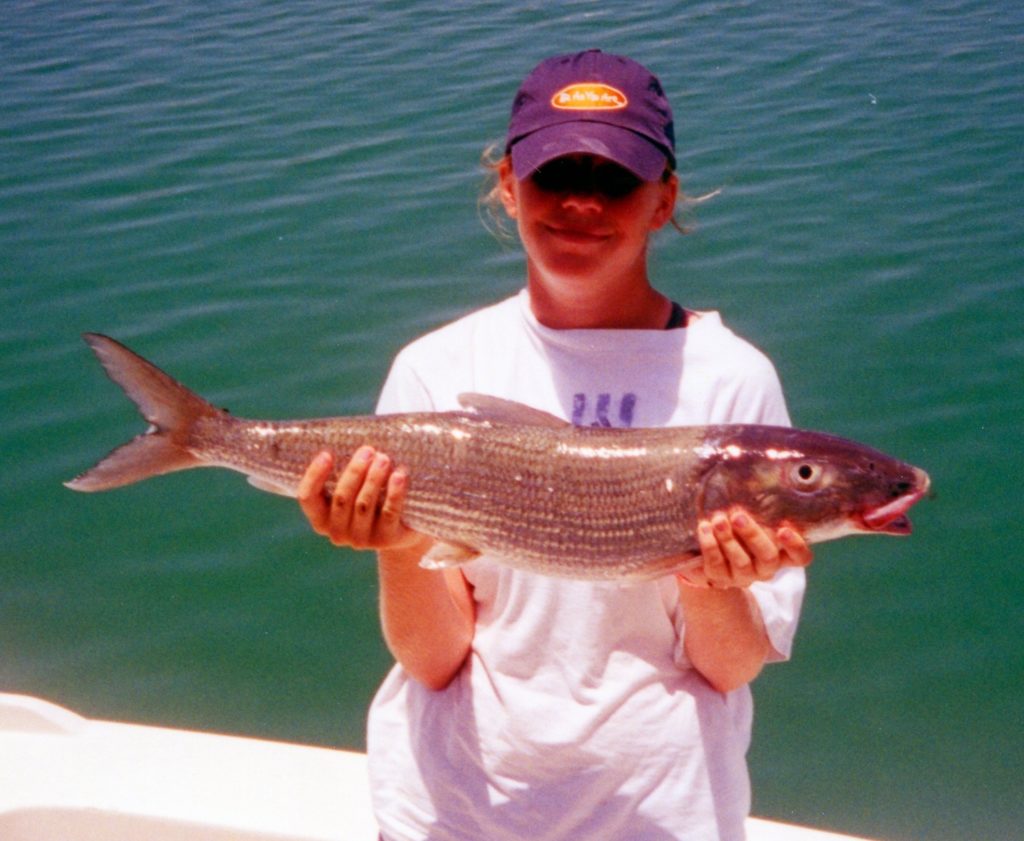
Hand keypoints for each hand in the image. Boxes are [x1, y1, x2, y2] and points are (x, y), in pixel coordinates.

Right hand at [297, 447, 427, 550]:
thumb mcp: (354, 486)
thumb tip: (344, 436)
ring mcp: (361, 539)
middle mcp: (337, 533)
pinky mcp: (386, 539)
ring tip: (384, 458)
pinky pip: (389, 512)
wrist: (404, 527)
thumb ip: (344, 470)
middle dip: (354, 471)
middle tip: (368, 450)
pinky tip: (399, 475)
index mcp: (321, 519)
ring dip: (373, 478)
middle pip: (341, 499)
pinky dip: (394, 492)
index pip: (307, 498)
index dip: (314, 476)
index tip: (327, 454)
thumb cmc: (372, 496)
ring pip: (363, 505)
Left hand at [677, 508, 811, 589]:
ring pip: (741, 562)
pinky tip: (704, 528)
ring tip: (718, 520)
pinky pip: (716, 564)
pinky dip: (710, 545)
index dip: (796, 546)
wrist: (707, 556)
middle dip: (753, 536)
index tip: (784, 529)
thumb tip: (753, 475)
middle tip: (739, 517)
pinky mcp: (720, 578)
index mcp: (780, 554)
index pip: (800, 558)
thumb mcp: (751, 518)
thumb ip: (758, 508)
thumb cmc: (737, 528)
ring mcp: (743, 576)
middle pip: (768, 557)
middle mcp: (765, 567)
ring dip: (728, 540)